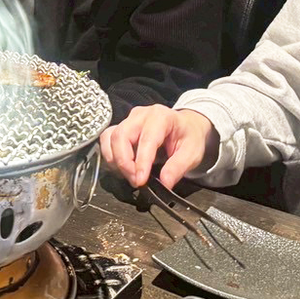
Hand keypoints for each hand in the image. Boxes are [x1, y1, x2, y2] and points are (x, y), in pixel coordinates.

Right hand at [100, 106, 218, 189]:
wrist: (187, 126)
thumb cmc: (189, 137)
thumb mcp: (192, 153)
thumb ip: (178, 168)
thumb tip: (164, 183)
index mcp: (161, 117)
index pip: (146, 139)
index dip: (141, 161)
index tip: (140, 180)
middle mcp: (141, 115)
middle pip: (121, 135)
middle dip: (124, 162)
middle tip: (135, 181)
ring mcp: (129, 120)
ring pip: (110, 137)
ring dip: (115, 160)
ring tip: (129, 175)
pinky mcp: (122, 127)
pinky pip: (107, 139)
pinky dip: (110, 155)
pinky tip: (122, 168)